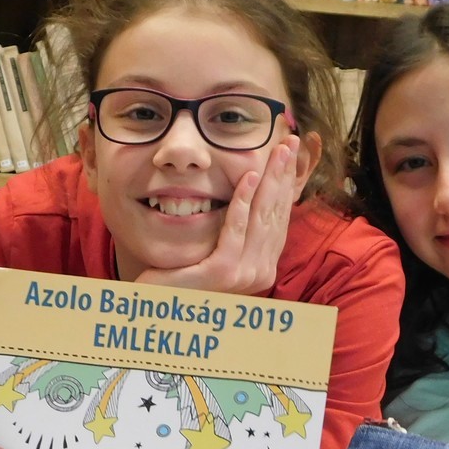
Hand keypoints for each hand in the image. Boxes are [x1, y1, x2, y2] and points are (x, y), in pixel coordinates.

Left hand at [137, 138, 299, 294]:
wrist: (157, 306)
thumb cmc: (182, 278)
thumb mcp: (214, 248)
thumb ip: (233, 230)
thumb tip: (248, 192)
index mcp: (262, 265)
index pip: (279, 216)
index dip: (286, 183)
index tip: (290, 153)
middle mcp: (260, 272)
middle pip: (275, 212)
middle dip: (283, 174)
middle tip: (291, 141)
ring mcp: (245, 274)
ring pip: (261, 217)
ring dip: (270, 180)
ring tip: (277, 151)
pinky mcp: (223, 272)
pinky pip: (236, 229)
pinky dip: (243, 201)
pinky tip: (249, 177)